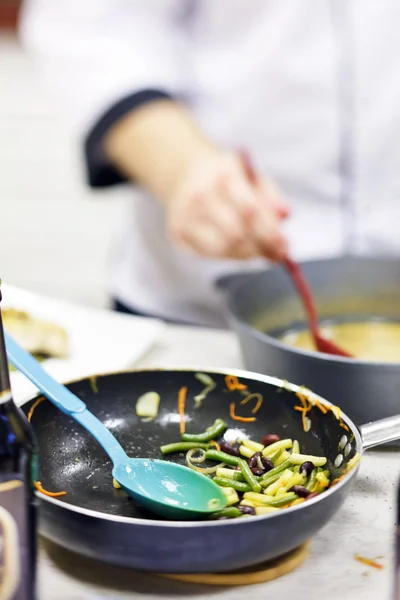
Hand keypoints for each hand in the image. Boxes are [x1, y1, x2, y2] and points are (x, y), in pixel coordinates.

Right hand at [166, 149, 289, 260]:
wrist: (185, 172)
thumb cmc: (225, 176)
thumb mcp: (251, 176)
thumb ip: (271, 195)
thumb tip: (286, 214)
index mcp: (222, 176)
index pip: (250, 211)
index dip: (269, 230)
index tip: (285, 244)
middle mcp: (200, 197)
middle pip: (236, 233)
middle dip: (260, 246)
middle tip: (278, 252)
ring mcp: (186, 217)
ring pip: (223, 248)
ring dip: (247, 253)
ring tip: (261, 250)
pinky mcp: (178, 234)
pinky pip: (210, 254)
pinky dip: (231, 254)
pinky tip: (241, 248)